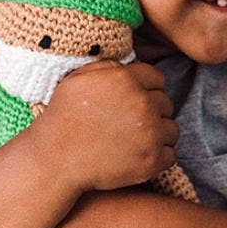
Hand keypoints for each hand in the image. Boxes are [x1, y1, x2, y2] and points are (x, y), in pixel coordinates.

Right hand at [37, 60, 177, 192]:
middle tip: (129, 124)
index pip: (157, 79)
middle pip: (166, 104)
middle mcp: (142, 104)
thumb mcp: (78, 79)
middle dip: (151, 112)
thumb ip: (108, 67)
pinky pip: (171, 155)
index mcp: (126, 80)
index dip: (146, 89)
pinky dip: (157, 158)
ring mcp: (149, 134)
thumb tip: (129, 67)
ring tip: (134, 141)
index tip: (132, 102)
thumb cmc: (62, 118)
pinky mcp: (151, 161)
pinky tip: (137, 156)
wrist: (55, 159)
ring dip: (158, 135)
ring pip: (172, 129)